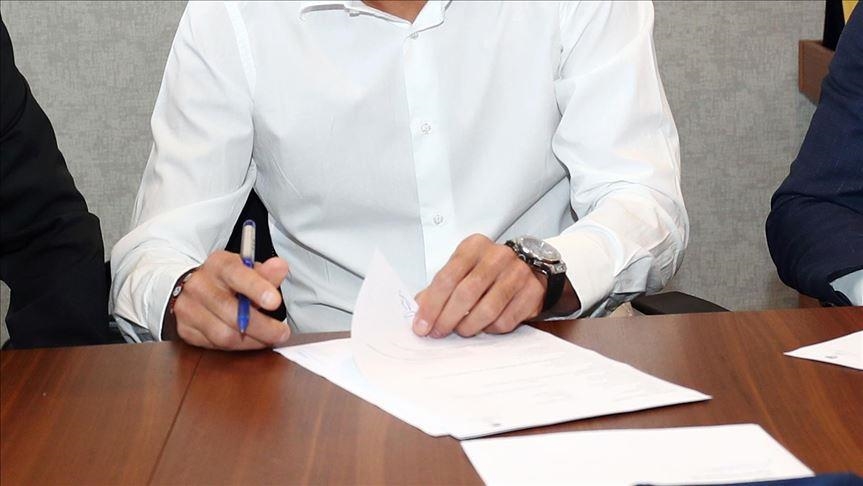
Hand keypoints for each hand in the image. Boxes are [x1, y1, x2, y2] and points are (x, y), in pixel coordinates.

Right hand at [170, 251, 290, 349]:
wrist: (190, 289)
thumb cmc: (226, 280)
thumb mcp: (246, 269)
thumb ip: (265, 272)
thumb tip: (280, 267)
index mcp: (217, 265)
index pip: (235, 273)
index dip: (256, 288)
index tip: (275, 301)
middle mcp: (198, 285)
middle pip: (230, 310)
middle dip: (261, 326)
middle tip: (281, 332)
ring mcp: (188, 309)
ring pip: (222, 334)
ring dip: (251, 340)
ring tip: (269, 339)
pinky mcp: (185, 330)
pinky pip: (214, 345)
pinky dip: (237, 346)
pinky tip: (251, 341)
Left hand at [412, 234, 545, 337]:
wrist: (529, 268)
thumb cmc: (487, 270)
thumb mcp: (462, 270)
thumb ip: (440, 288)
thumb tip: (420, 312)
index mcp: (474, 246)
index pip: (448, 276)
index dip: (432, 304)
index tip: (422, 325)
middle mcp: (498, 256)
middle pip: (467, 292)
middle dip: (447, 318)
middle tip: (438, 332)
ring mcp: (518, 273)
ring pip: (488, 309)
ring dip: (469, 326)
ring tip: (461, 331)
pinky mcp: (532, 291)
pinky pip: (506, 320)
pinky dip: (491, 328)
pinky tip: (485, 325)